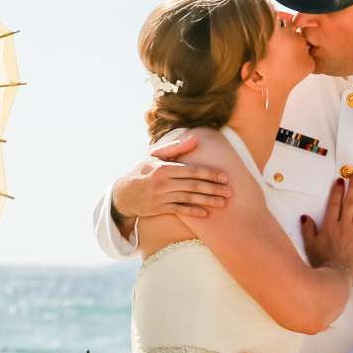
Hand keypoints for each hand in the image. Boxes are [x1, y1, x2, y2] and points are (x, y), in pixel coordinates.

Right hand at [111, 132, 229, 231]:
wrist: (122, 193)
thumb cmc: (141, 170)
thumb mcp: (154, 156)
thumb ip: (175, 148)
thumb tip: (195, 139)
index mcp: (163, 168)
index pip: (191, 171)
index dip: (209, 174)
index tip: (224, 176)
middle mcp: (163, 183)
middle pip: (193, 186)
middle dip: (213, 188)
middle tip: (230, 191)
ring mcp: (161, 197)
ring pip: (189, 199)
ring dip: (208, 201)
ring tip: (223, 202)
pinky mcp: (159, 209)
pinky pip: (179, 210)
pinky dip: (193, 212)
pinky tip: (206, 213)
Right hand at [298, 174, 352, 276]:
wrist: (336, 275)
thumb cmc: (322, 262)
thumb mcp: (310, 245)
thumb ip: (308, 230)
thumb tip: (305, 217)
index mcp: (330, 225)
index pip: (334, 204)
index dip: (337, 191)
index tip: (340, 180)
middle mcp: (344, 225)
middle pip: (349, 202)